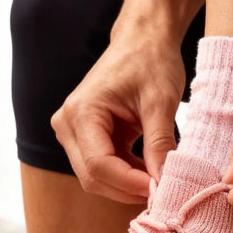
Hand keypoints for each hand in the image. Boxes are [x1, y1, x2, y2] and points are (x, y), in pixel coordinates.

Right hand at [50, 32, 185, 203]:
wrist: (143, 41)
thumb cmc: (151, 62)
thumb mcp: (160, 102)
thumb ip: (160, 144)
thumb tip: (165, 182)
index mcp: (81, 112)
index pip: (99, 165)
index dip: (130, 183)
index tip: (161, 190)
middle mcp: (67, 124)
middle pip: (93, 177)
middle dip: (128, 189)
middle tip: (164, 192)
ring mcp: (73, 133)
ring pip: (96, 178)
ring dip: (128, 185)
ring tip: (160, 180)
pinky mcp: (85, 138)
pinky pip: (103, 168)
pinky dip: (127, 176)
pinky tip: (151, 172)